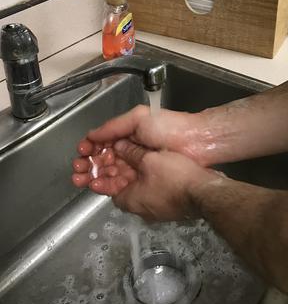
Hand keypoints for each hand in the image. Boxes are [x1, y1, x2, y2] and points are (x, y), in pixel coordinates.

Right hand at [72, 105, 214, 190]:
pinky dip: (106, 185)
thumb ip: (114, 126)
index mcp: (130, 133)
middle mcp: (132, 150)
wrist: (195, 143)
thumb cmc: (168, 127)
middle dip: (87, 164)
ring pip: (109, 173)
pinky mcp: (144, 181)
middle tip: (76, 170)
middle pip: (103, 159)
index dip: (90, 148)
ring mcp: (138, 166)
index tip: (80, 153)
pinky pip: (121, 184)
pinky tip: (96, 185)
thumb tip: (92, 135)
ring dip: (93, 175)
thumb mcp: (139, 118)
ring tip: (81, 179)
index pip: (104, 142)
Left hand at [80, 138, 217, 220]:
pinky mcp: (169, 205)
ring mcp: (155, 209)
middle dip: (116, 171)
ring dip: (133, 173)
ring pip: (138, 188)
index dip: (101, 173)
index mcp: (129, 200)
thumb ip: (132, 152)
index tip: (99, 162)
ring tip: (133, 156)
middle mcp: (139, 208)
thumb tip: (120, 146)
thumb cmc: (175, 179)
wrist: (205, 193)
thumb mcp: (149, 160)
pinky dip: (147, 177)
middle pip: (122, 187)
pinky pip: (152, 190)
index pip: (107, 187)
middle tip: (114, 156)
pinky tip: (151, 164)